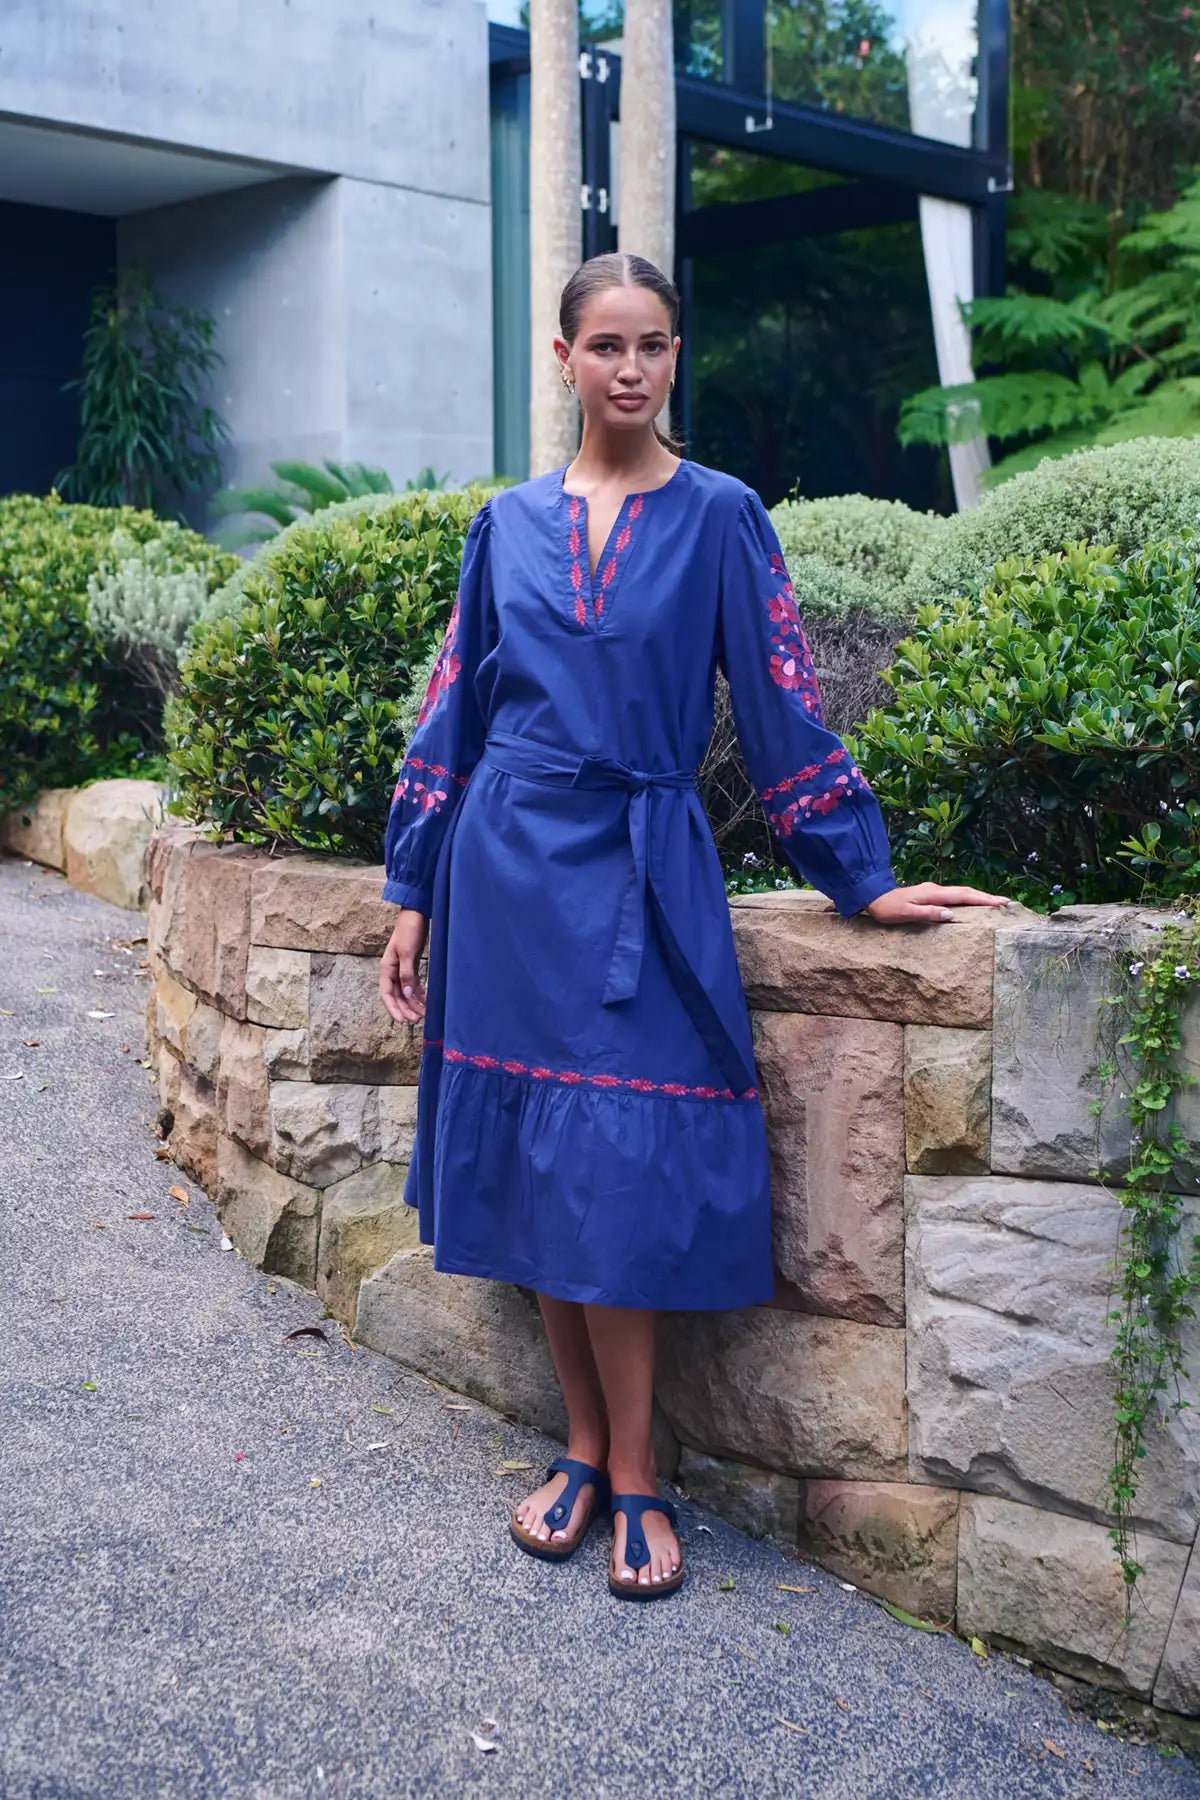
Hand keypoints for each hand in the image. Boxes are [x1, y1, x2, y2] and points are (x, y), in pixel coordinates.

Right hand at [380, 909, 428, 1022]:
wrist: (416, 915)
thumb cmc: (408, 930)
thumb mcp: (407, 952)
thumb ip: (406, 974)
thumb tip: (406, 994)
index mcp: (386, 968)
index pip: (386, 994)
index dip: (393, 1009)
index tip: (402, 1021)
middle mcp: (392, 972)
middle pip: (397, 997)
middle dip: (406, 1009)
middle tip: (417, 1020)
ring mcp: (402, 970)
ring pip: (406, 993)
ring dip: (413, 1004)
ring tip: (423, 1014)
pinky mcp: (411, 967)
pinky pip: (414, 985)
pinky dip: (420, 994)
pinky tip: (427, 1003)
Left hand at [865, 882, 1010, 925]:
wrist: (872, 897)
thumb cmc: (887, 908)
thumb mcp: (905, 913)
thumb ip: (927, 913)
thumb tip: (951, 914)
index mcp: (933, 893)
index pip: (963, 896)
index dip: (983, 899)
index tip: (1001, 903)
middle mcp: (936, 889)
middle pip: (966, 892)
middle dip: (987, 897)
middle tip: (1006, 903)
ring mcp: (933, 891)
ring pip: (961, 893)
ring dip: (978, 897)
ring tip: (995, 904)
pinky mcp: (930, 895)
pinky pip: (954, 896)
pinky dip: (967, 899)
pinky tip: (971, 905)